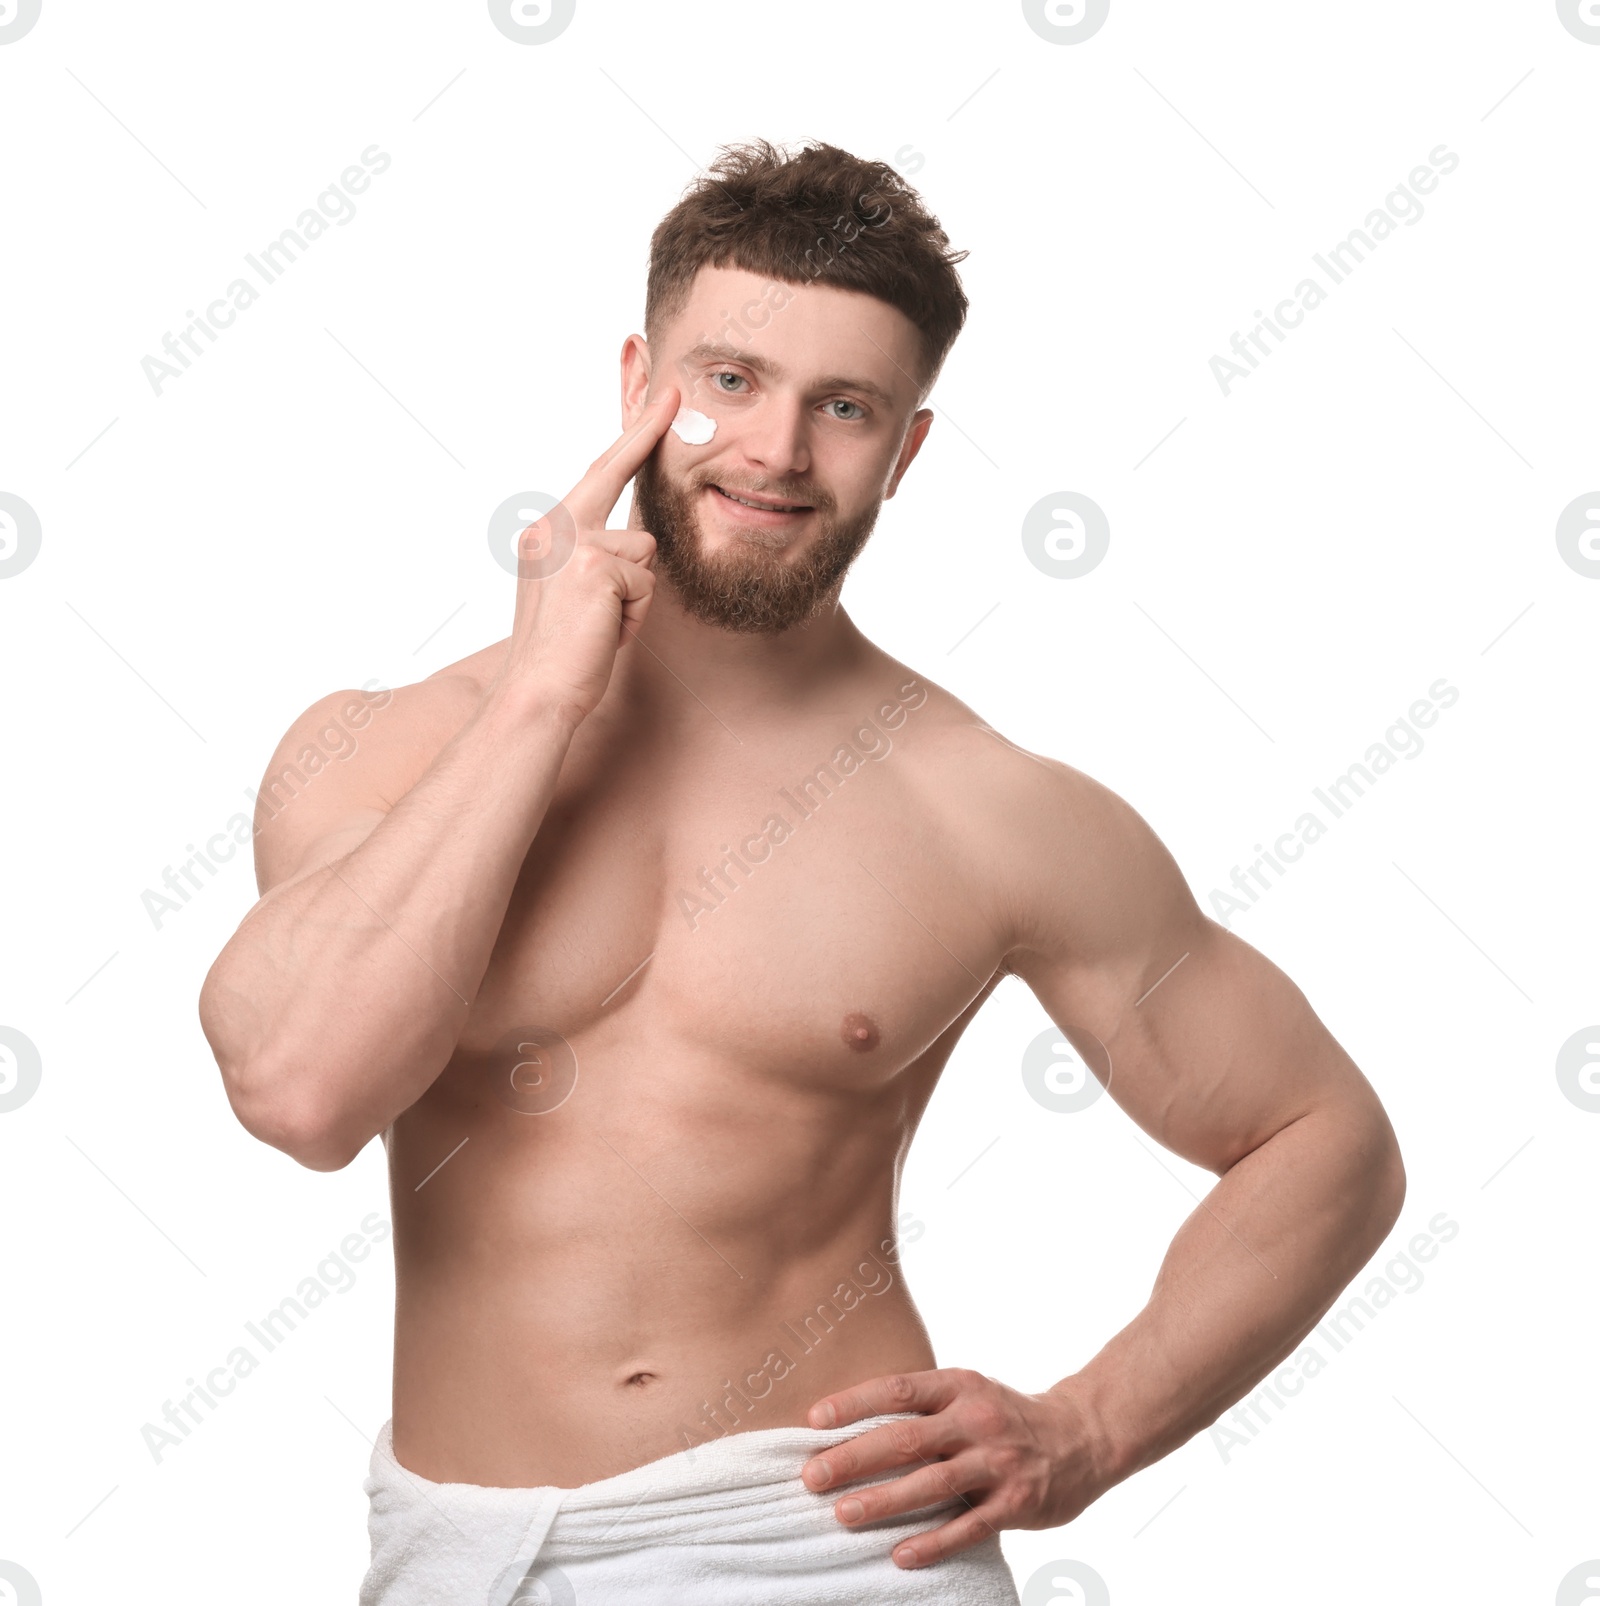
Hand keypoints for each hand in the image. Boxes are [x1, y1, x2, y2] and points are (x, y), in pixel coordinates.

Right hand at [492, 384, 679, 726]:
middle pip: (616, 480)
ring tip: (602, 626)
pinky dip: (634, 616)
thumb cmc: (561, 654)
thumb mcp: (574, 593)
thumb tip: (638, 544)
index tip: (662, 398)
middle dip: (645, 433)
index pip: (597, 474)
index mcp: (546, 531)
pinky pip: (645, 584)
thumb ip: (596, 557)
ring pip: (644, 553)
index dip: (632, 437)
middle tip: (673, 390)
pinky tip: (604, 633)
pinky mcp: (595, 566)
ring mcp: (571, 543)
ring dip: (636, 597)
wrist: (536, 692)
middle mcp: (553, 527)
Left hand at [800, 1369, 1118, 1569]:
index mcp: (959, 1385)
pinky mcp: (1016, 1502)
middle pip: (906, 1438)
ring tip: (843, 1515)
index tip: (813, 1420)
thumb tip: (852, 1425)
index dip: (854, 1403)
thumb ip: (923, 1407)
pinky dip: (934, 1542)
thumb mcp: (968, 1393)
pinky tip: (902, 1555)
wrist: (1083, 1436)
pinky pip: (969, 1526)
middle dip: (854, 1457)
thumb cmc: (1005, 1416)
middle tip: (812, 1476)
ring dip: (885, 1501)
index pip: (898, 1390)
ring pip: (932, 1483)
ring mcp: (997, 1462)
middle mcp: (976, 1419)